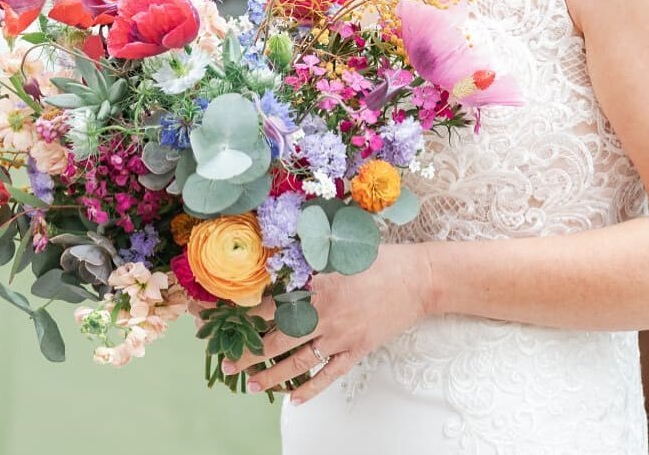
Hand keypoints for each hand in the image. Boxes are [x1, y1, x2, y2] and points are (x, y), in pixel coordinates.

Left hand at [229, 242, 433, 404]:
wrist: (420, 279)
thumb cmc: (382, 259)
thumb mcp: (343, 250)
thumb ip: (312, 257)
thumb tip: (280, 256)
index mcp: (319, 285)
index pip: (273, 304)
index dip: (248, 315)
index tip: (228, 322)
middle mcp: (326, 314)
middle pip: (279, 339)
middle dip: (250, 353)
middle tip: (228, 364)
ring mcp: (342, 336)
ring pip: (299, 362)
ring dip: (272, 376)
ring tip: (251, 386)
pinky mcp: (358, 350)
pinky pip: (329, 375)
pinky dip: (310, 389)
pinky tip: (294, 399)